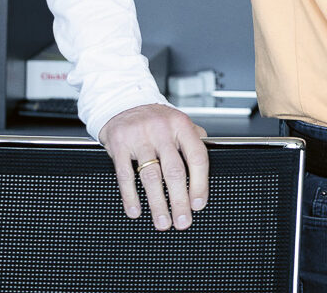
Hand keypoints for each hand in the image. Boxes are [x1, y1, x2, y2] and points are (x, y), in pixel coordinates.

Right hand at [100, 104, 209, 230]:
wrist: (123, 103)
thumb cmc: (155, 118)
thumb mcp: (178, 122)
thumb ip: (194, 140)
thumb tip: (206, 166)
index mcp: (181, 126)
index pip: (197, 157)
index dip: (200, 183)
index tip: (199, 204)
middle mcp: (162, 131)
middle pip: (175, 171)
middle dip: (180, 200)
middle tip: (183, 221)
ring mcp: (140, 138)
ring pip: (151, 176)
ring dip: (157, 203)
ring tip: (162, 222)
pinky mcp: (119, 145)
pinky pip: (125, 175)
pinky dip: (130, 196)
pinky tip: (136, 210)